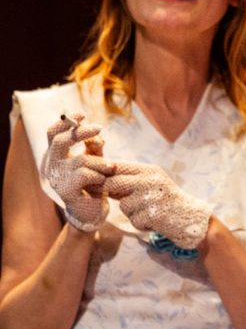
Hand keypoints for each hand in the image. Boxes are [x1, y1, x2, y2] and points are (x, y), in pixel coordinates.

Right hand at [41, 113, 113, 231]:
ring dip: (101, 162)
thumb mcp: (94, 161)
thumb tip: (97, 133)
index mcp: (56, 156)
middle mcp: (52, 166)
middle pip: (60, 141)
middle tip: (99, 127)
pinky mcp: (66, 192)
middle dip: (81, 132)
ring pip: (81, 160)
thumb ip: (94, 147)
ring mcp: (57, 179)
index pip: (52, 133)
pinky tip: (103, 182)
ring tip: (111, 167)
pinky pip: (85, 175)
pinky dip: (98, 175)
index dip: (66, 121)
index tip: (82, 115)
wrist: (91, 213)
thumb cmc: (92, 184)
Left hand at [104, 162, 211, 250]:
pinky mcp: (153, 214)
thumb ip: (131, 181)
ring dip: (132, 213)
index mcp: (150, 170)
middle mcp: (150, 180)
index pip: (118, 166)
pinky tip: (154, 222)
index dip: (104, 174)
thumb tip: (101, 179)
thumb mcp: (153, 184)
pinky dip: (141, 224)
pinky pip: (134, 219)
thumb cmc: (169, 201)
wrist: (192, 218)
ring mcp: (152, 197)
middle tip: (116, 199)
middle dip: (110, 192)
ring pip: (124, 205)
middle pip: (114, 183)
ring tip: (148, 213)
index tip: (97, 182)